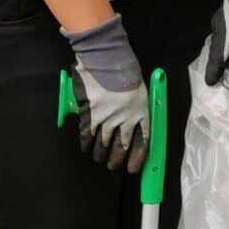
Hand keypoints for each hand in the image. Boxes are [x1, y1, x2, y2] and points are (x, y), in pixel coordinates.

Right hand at [64, 15, 150, 170]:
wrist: (107, 58)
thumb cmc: (124, 69)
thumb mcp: (137, 90)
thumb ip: (134, 108)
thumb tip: (129, 123)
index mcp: (142, 112)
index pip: (142, 143)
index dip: (137, 159)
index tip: (132, 169)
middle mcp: (126, 119)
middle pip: (121, 148)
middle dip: (116, 160)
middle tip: (111, 166)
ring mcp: (107, 119)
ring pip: (103, 145)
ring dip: (100, 154)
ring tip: (99, 158)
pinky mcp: (90, 115)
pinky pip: (87, 136)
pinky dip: (86, 144)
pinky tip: (86, 147)